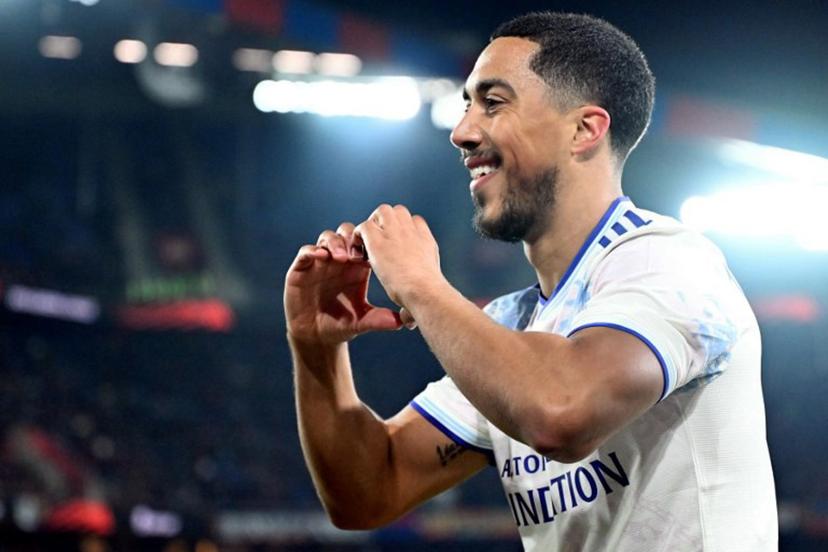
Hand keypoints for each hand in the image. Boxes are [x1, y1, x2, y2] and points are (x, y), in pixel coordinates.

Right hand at [284, 223, 404, 345]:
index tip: (375, 254)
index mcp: (357, 267)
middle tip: (358, 253)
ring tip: (342, 256)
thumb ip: (379, 319)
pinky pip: (306, 252)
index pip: (365, 244)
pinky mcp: (301, 269)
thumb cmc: (342, 325)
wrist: (316, 335)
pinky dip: (312, 250)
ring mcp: (320, 262)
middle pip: (347, 234)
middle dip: (352, 238)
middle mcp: (339, 260)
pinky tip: (320, 256)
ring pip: (327, 238)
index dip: (370, 244)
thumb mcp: (362, 321)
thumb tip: (401, 323)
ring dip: (335, 242)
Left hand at [355, 204, 445, 308]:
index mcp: (426, 241)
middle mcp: (413, 231)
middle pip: (399, 212)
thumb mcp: (422, 299)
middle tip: (379, 241)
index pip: (415, 223)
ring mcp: (396, 231)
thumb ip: (413, 303)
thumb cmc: (427, 299)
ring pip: (382, 213)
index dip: (404, 233)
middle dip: (388, 222)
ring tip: (367, 244)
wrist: (423, 290)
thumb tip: (407, 323)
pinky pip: (364, 226)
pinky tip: (358, 251)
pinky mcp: (378, 238)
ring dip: (374, 224)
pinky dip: (359, 236)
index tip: (396, 248)